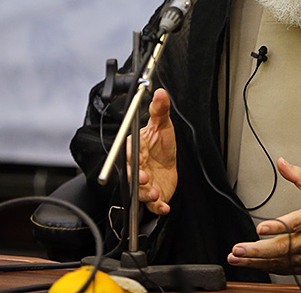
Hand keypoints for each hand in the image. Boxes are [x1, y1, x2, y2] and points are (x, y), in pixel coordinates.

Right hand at [131, 88, 176, 214]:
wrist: (169, 166)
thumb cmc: (162, 146)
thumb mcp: (163, 125)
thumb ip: (160, 110)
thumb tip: (160, 92)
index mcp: (137, 148)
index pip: (131, 151)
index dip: (133, 155)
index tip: (137, 158)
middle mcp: (137, 167)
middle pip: (131, 173)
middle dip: (136, 177)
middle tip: (144, 178)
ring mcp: (143, 182)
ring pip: (139, 190)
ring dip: (145, 194)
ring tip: (154, 193)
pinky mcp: (151, 195)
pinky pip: (152, 204)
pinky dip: (158, 207)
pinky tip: (164, 206)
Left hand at [227, 158, 300, 274]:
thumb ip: (298, 175)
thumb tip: (282, 163)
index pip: (294, 223)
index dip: (278, 227)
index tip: (262, 228)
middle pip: (283, 247)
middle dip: (258, 250)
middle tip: (238, 249)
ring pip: (279, 261)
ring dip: (256, 262)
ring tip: (236, 258)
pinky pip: (284, 269)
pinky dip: (266, 268)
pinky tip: (250, 265)